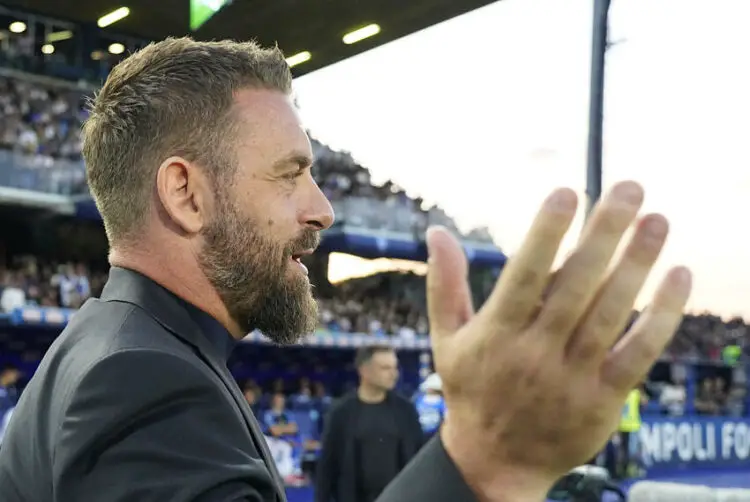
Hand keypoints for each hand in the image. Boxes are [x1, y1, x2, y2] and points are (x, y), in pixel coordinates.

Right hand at [426, 181, 690, 500]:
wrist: (496, 463)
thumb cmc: (469, 391)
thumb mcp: (446, 339)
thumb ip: (444, 284)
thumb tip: (437, 231)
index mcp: (495, 334)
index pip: (524, 276)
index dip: (546, 234)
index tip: (568, 193)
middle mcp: (534, 353)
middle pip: (576, 286)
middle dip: (604, 233)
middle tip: (629, 188)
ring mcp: (571, 377)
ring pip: (610, 314)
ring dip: (636, 265)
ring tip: (657, 220)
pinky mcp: (603, 399)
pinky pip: (637, 353)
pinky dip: (661, 317)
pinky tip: (678, 277)